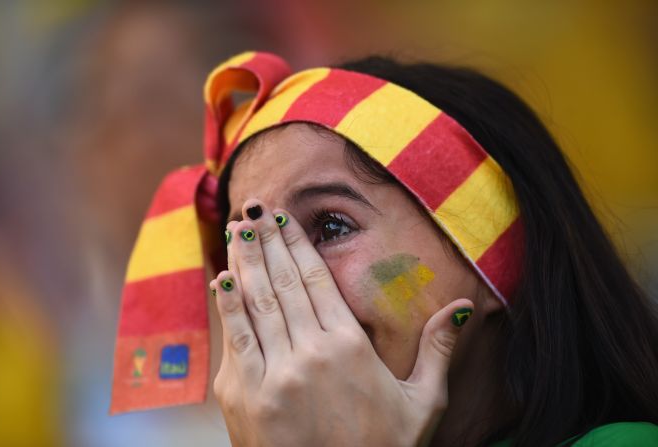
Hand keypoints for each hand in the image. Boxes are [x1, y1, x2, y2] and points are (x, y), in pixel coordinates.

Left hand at [210, 199, 473, 446]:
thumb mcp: (421, 404)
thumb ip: (437, 351)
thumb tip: (463, 308)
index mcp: (349, 348)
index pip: (317, 279)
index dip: (297, 244)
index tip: (283, 216)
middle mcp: (308, 354)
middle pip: (283, 282)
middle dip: (266, 240)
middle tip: (253, 206)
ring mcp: (272, 375)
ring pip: (254, 303)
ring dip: (243, 261)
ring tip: (235, 229)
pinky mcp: (243, 398)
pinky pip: (234, 340)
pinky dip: (227, 306)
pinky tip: (222, 280)